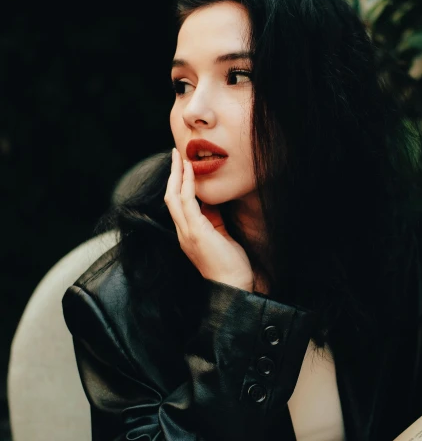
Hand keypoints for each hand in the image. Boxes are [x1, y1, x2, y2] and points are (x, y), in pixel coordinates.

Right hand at [164, 148, 253, 291]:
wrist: (233, 286)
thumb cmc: (229, 265)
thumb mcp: (221, 236)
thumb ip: (213, 220)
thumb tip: (212, 202)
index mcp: (188, 234)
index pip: (177, 204)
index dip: (178, 184)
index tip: (182, 167)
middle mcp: (183, 233)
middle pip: (170, 197)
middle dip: (172, 175)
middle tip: (175, 154)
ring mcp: (187, 233)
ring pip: (174, 197)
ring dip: (177, 175)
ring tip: (179, 157)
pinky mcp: (196, 233)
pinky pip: (187, 203)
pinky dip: (188, 185)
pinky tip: (190, 171)